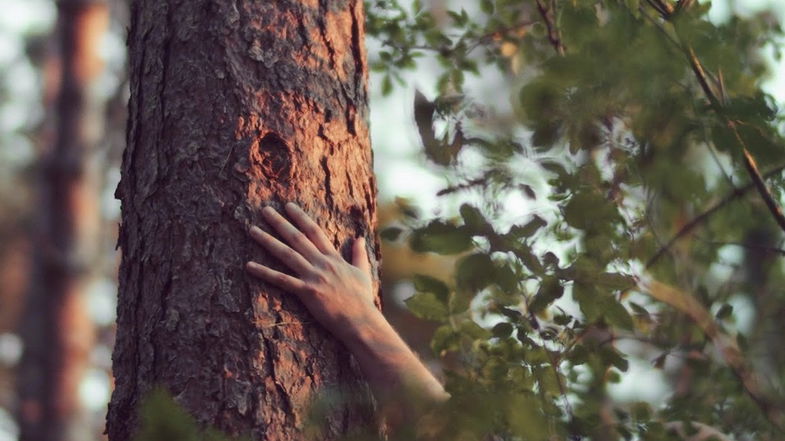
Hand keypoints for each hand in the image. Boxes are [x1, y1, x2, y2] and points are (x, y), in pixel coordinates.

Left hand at [245, 202, 376, 341]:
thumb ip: (359, 254)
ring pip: (286, 254)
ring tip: (252, 230)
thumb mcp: (363, 272)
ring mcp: (313, 277)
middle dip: (280, 222)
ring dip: (268, 240)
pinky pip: (281, 280)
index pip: (315, 232)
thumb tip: (360, 237)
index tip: (288, 206)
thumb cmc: (362, 299)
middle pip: (297, 238)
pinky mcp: (306, 292)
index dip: (300, 218)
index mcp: (333, 258)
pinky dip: (264, 272)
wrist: (360, 320)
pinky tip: (249, 266)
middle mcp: (321, 263)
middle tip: (265, 210)